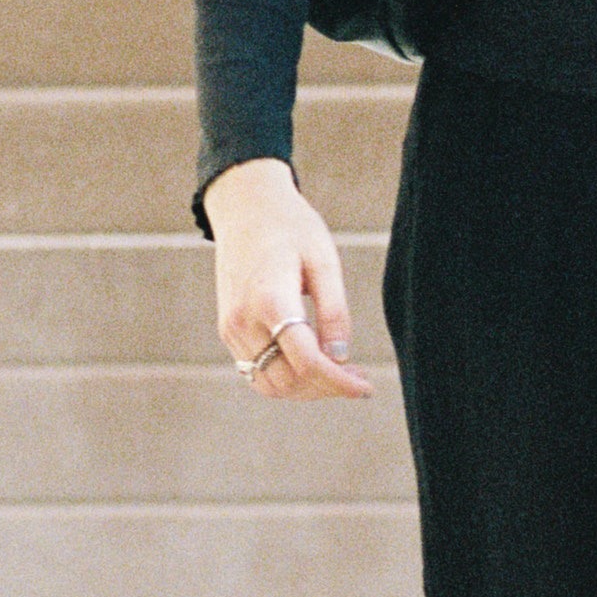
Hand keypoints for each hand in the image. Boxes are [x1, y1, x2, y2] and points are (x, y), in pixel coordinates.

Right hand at [203, 159, 372, 399]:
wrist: (245, 207)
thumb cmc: (291, 228)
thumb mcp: (324, 260)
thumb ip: (334, 310)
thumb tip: (341, 356)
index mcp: (270, 300)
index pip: (306, 361)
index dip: (340, 381)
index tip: (367, 387)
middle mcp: (243, 321)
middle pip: (289, 380)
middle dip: (327, 388)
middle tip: (360, 377)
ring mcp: (231, 329)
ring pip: (270, 384)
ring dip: (306, 390)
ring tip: (338, 373)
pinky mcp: (228, 331)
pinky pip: (256, 372)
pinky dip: (286, 379)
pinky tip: (313, 366)